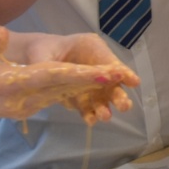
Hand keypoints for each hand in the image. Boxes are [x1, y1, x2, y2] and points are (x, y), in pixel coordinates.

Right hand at [0, 28, 139, 123]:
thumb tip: (2, 35)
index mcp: (6, 85)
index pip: (49, 79)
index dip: (79, 76)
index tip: (105, 74)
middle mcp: (19, 102)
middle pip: (64, 90)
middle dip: (95, 83)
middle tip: (126, 75)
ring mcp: (23, 108)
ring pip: (62, 96)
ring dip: (91, 89)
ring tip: (121, 80)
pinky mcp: (25, 107)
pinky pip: (55, 98)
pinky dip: (77, 91)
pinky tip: (98, 83)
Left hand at [7, 30, 141, 123]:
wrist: (33, 59)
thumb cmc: (41, 50)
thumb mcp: (43, 54)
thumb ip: (49, 65)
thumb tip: (56, 75)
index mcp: (91, 48)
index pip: (111, 62)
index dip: (123, 73)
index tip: (134, 82)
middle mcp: (95, 67)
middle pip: (111, 82)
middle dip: (118, 94)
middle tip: (123, 106)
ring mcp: (90, 83)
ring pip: (102, 97)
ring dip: (104, 107)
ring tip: (105, 117)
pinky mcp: (81, 97)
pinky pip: (88, 107)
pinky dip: (90, 114)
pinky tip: (90, 120)